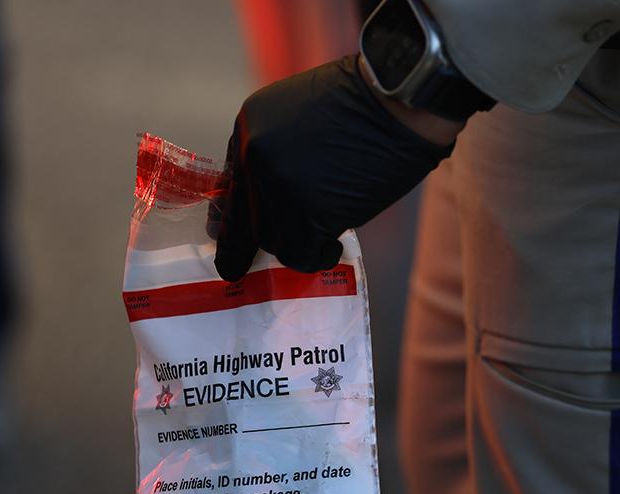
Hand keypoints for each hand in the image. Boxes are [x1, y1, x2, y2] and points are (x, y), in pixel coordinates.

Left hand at [210, 55, 459, 278]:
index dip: (228, 219)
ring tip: (326, 237)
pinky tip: (332, 247)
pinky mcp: (308, 213)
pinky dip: (318, 257)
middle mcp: (254, 158)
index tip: (221, 241)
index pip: (230, 187)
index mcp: (249, 129)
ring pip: (274, 241)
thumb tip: (270, 203)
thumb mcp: (301, 114)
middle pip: (248, 221)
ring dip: (298, 245)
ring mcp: (279, 187)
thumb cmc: (364, 105)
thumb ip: (278, 152)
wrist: (398, 102)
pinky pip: (301, 254)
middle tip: (244, 266)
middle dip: (256, 242)